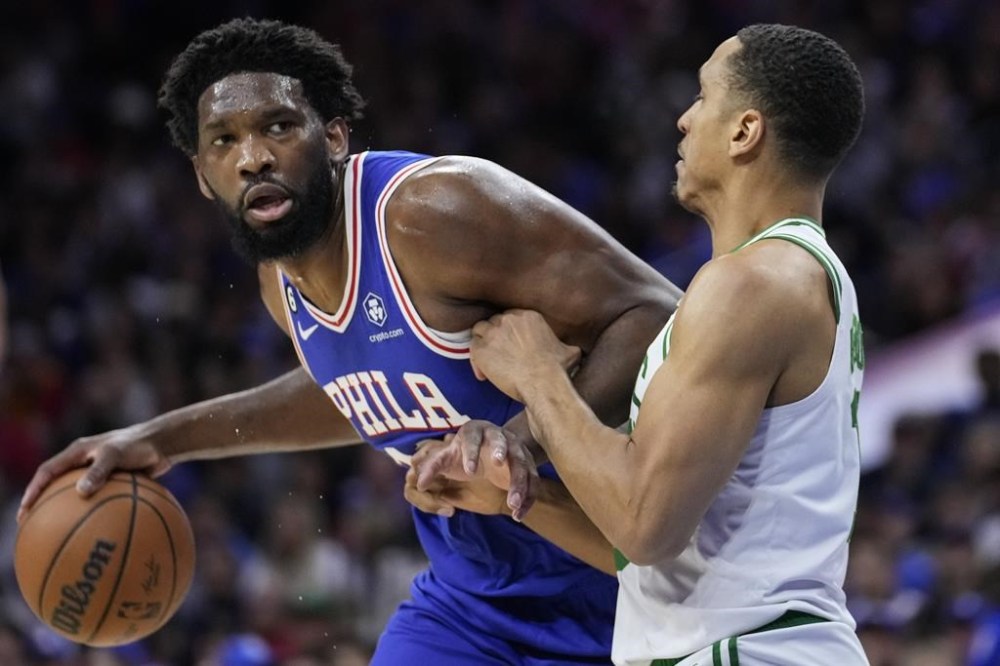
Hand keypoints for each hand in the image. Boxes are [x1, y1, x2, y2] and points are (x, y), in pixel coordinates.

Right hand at [18, 425, 170, 523]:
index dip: (33, 491)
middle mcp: (84, 462)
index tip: (25, 511)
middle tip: (32, 526)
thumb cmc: (139, 445)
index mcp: (78, 452)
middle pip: (56, 485)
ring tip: (58, 534)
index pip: (47, 472)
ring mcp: (98, 473)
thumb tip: (81, 493)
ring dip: (66, 512)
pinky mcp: (113, 482)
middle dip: (42, 504)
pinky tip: (95, 534)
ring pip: (76, 495)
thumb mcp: (116, 454)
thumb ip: (99, 471)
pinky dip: (94, 515)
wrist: (163, 443)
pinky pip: (99, 500)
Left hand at [413, 423, 537, 520]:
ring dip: (519, 483)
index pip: (473, 437)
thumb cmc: (464, 452)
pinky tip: (518, 514)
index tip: (468, 471)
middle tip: (499, 463)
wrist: (490, 452)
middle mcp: (499, 436)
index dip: (470, 451)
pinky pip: (532, 481)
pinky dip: (529, 497)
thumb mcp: (447, 458)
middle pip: (503, 441)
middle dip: (501, 451)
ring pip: (522, 464)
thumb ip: (433, 467)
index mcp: (475, 431)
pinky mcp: (529, 465)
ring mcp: (517, 449)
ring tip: (513, 504)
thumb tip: (419, 483)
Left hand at [470, 309, 580, 401]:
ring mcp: (493, 333)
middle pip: (495, 321)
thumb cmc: (557, 369)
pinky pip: (472, 349)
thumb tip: (576, 351)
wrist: (544, 383)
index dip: (509, 331)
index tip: (511, 344)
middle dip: (496, 336)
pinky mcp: (481, 350)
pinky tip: (483, 375)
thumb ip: (567, 345)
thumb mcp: (569, 351)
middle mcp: (509, 319)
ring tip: (488, 359)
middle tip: (500, 353)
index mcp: (528, 316)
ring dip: (483, 343)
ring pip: (480, 330)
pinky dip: (476, 361)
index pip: (510, 317)